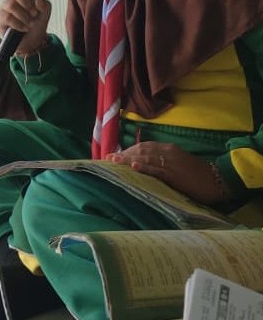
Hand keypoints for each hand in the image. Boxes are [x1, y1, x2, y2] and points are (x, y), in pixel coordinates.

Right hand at [0, 0, 51, 53]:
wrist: (31, 42)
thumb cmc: (36, 25)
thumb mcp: (45, 15)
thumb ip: (45, 6)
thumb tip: (38, 1)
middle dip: (26, 2)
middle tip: (34, 12)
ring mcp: (6, 8)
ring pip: (11, 4)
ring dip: (24, 16)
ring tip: (30, 23)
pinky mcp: (1, 18)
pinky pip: (7, 17)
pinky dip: (19, 24)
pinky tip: (24, 28)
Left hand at [107, 142, 227, 205]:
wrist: (218, 180)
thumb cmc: (197, 174)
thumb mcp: (177, 164)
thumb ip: (161, 162)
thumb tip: (142, 166)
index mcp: (167, 149)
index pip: (143, 146)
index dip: (127, 150)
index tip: (113, 155)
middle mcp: (167, 152)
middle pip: (140, 150)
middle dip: (123, 154)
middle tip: (108, 159)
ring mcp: (171, 162)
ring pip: (146, 158)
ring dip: (128, 159)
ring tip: (114, 161)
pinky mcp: (176, 174)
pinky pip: (158, 170)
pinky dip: (145, 167)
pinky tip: (134, 167)